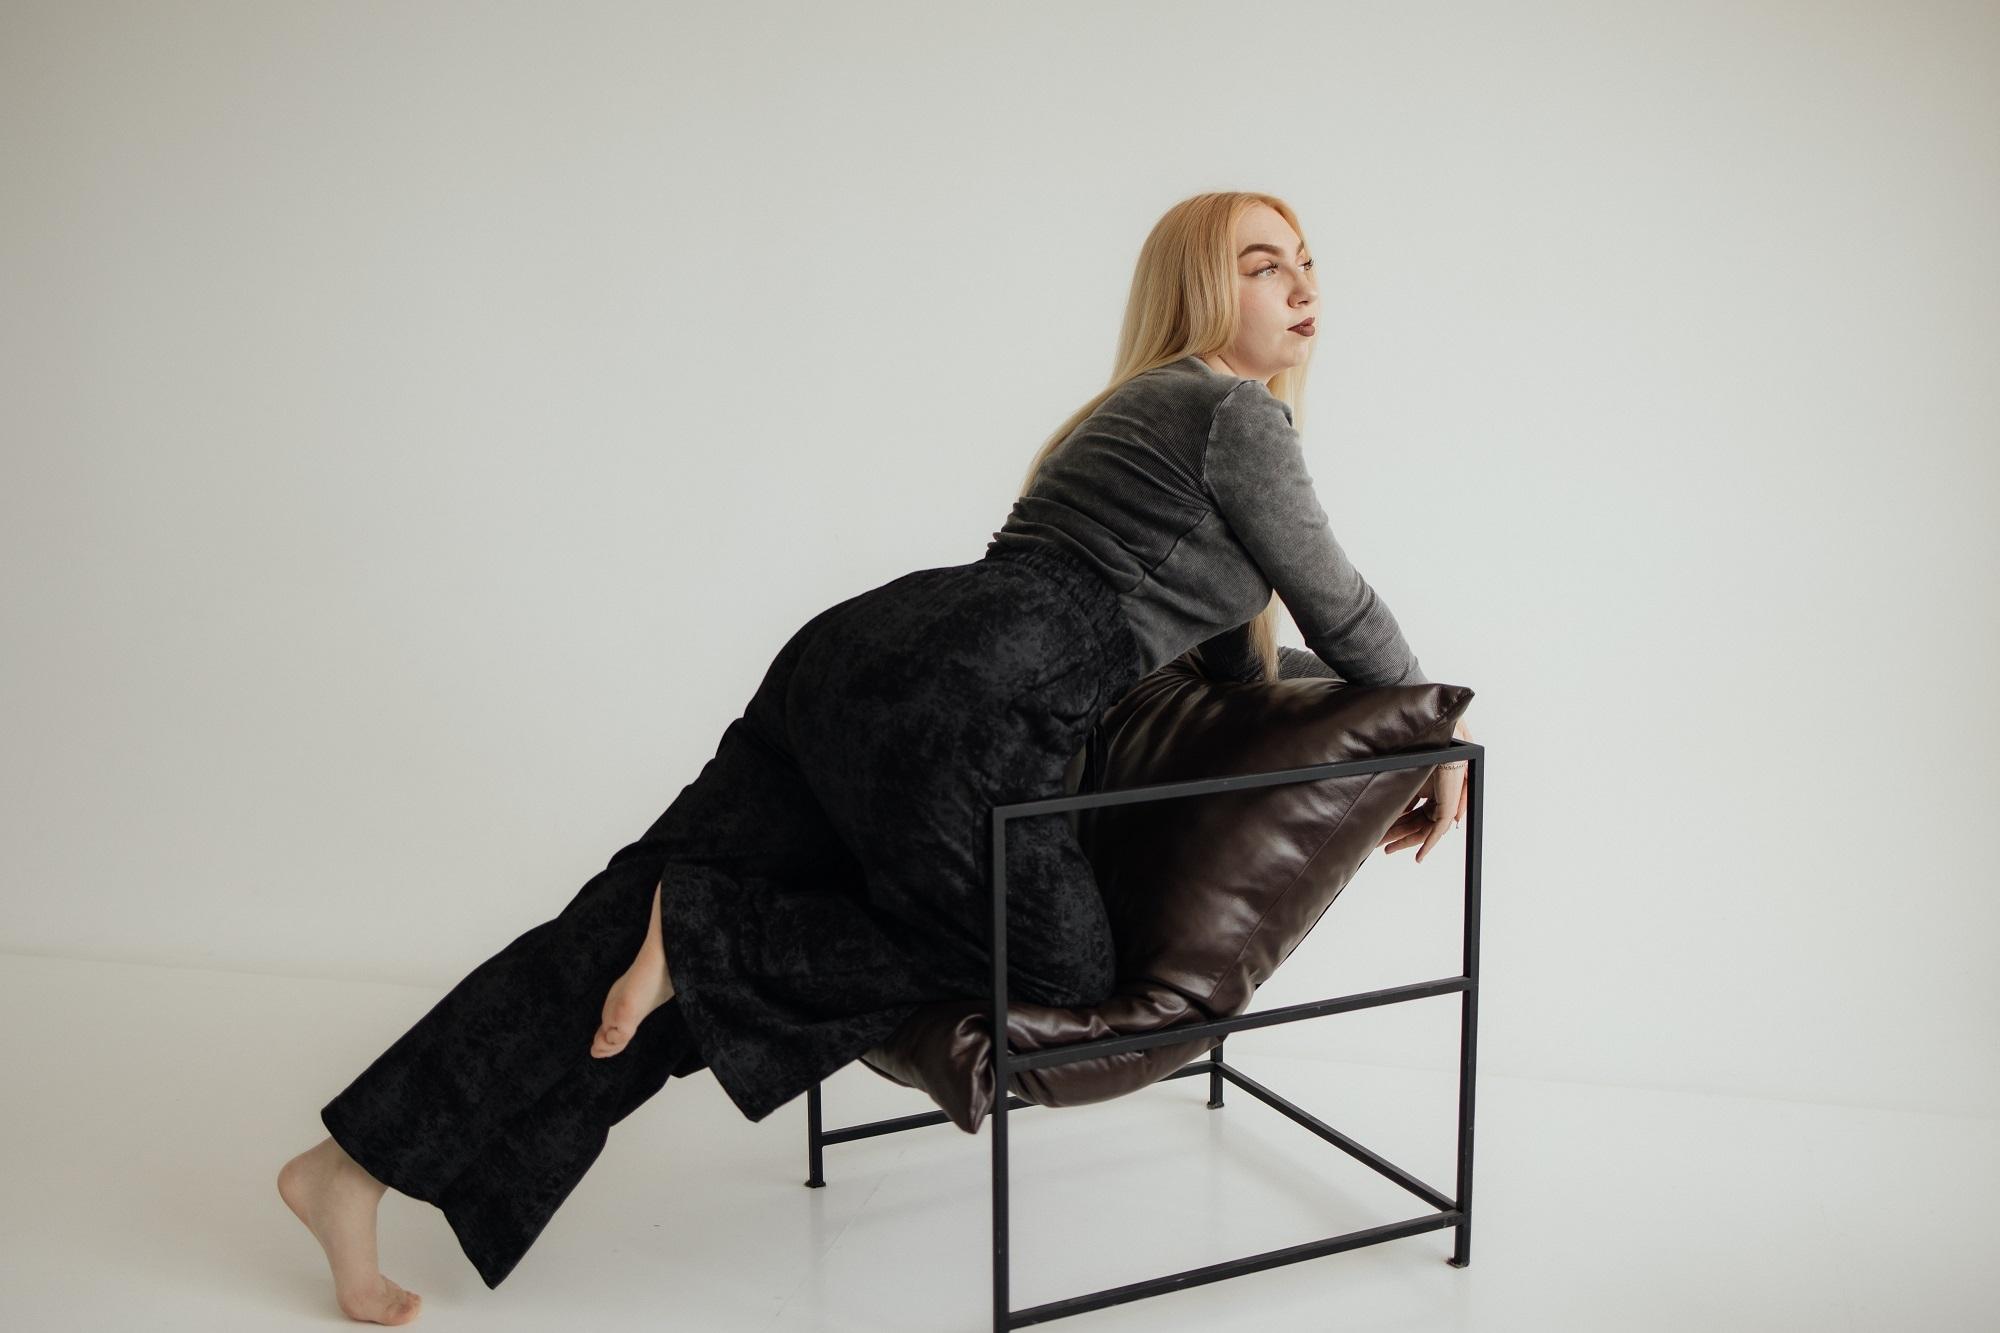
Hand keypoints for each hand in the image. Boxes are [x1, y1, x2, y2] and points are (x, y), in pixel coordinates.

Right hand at [1375, 716, 1472, 863]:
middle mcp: (1437, 794)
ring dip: (1406, 841)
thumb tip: (1389, 810)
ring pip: (1425, 829)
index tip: (1383, 833)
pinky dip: (1428, 844)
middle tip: (1381, 845)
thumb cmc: (1423, 745)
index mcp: (1428, 785)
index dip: (1398, 824)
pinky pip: (1438, 830)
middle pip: (1416, 822)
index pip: (1412, 811)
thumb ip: (1402, 793)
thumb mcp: (1407, 773)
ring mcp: (1444, 801)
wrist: (1436, 734)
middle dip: (1397, 835)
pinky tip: (1419, 856)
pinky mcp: (1448, 805)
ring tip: (1387, 849)